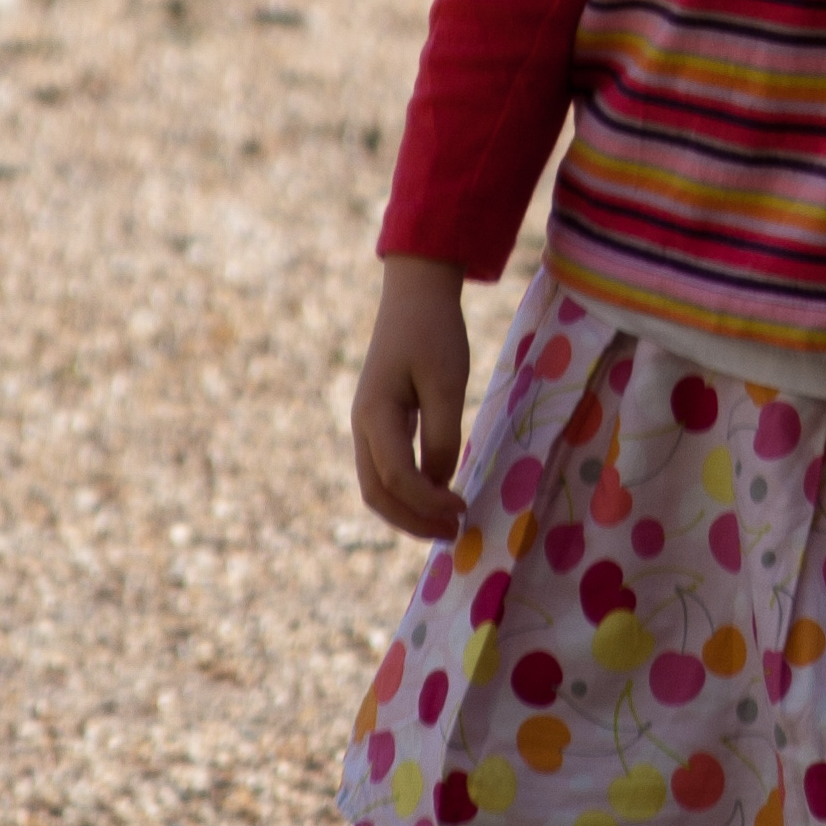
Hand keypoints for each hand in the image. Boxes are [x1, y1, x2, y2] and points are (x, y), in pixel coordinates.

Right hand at [351, 255, 471, 540]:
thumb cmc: (434, 332)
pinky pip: (386, 469)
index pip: (397, 478)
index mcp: (374, 416)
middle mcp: (362, 426)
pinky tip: (437, 495)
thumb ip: (442, 435)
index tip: (462, 510)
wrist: (415, 293)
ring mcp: (367, 425)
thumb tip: (439, 482)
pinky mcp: (380, 421)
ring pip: (377, 486)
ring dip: (409, 512)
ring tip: (447, 524)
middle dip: (413, 521)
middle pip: (377, 494)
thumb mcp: (447, 382)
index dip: (428, 502)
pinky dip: (407, 492)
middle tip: (455, 533)